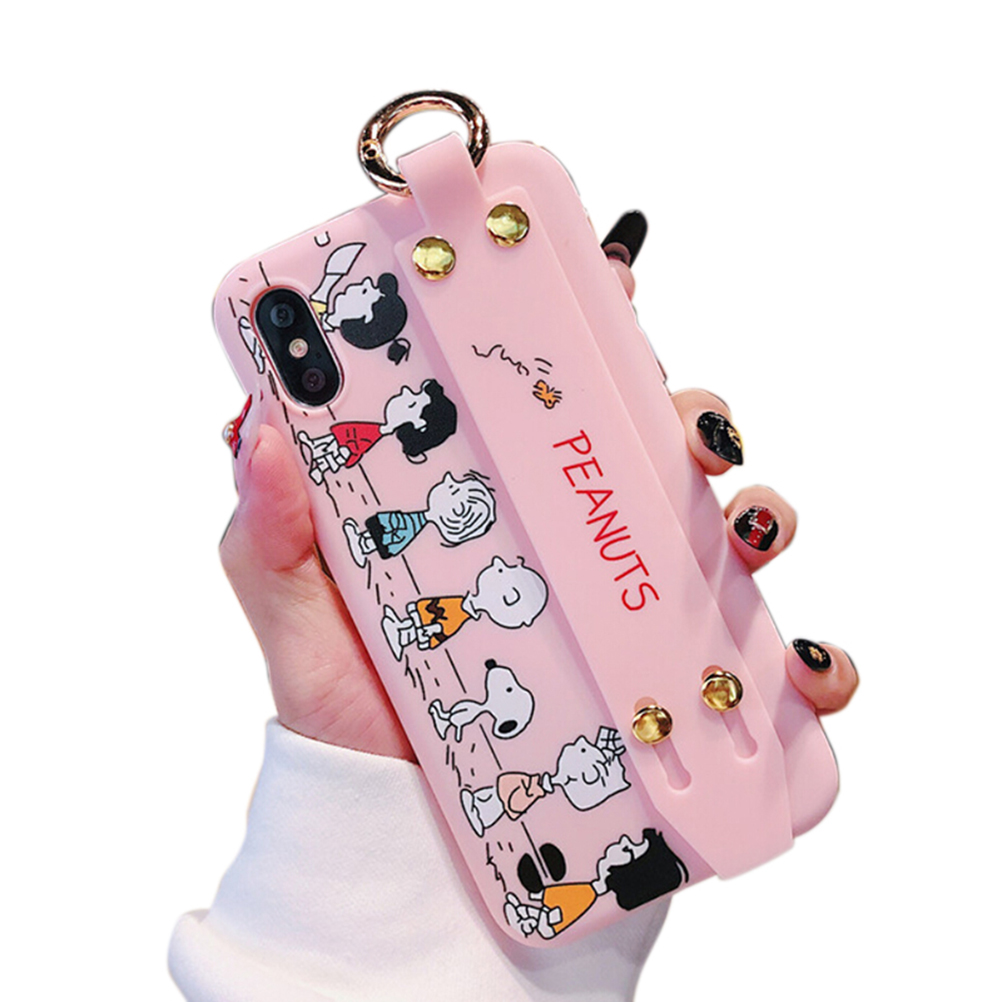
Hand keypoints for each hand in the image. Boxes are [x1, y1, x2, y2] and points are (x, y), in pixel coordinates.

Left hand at [219, 216, 856, 761]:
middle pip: (653, 440)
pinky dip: (798, 666)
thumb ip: (270, 525)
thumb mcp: (292, 609)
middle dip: (690, 413)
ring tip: (746, 531)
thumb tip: (258, 422)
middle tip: (687, 428)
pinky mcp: (669, 684)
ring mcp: (627, 604)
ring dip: (759, 510)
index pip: (552, 387)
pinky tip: (795, 671)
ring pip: (724, 527)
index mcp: (495, 492)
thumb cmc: (351, 707)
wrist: (397, 825)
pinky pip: (759, 668)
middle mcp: (572, 533)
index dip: (586, 323)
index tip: (604, 281)